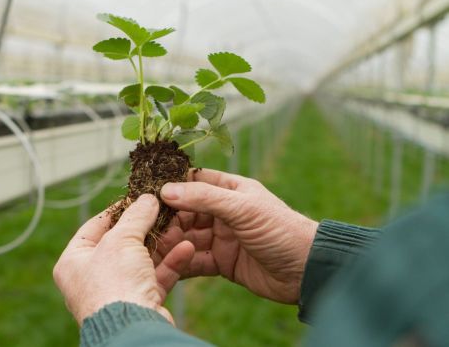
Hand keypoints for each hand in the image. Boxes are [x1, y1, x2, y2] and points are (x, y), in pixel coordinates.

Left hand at [53, 194, 194, 324]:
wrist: (132, 329)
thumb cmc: (114, 283)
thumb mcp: (122, 240)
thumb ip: (136, 216)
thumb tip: (147, 198)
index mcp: (74, 261)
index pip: (94, 227)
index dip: (117, 210)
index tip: (136, 197)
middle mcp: (92, 277)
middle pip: (121, 243)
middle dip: (145, 226)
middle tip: (161, 208)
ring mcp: (117, 290)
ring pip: (142, 260)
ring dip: (162, 243)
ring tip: (178, 225)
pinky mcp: (140, 302)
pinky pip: (156, 277)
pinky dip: (172, 263)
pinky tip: (187, 248)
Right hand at [156, 169, 317, 303]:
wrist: (306, 271)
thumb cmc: (281, 229)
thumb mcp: (243, 208)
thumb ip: (204, 198)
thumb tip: (166, 190)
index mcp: (230, 190)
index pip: (193, 182)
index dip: (171, 186)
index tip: (146, 192)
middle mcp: (223, 212)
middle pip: (185, 212)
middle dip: (167, 220)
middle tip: (145, 228)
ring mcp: (221, 237)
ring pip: (187, 237)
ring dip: (171, 242)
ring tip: (152, 248)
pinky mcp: (222, 262)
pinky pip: (195, 260)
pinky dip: (181, 262)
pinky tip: (167, 265)